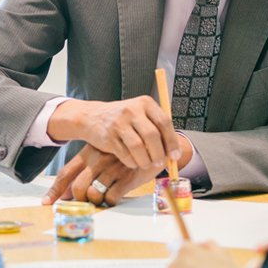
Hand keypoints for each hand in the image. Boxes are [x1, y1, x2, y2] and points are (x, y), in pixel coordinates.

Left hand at [42, 146, 156, 206]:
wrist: (155, 145)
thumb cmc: (124, 154)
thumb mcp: (103, 155)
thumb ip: (85, 171)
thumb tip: (65, 194)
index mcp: (89, 152)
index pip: (67, 172)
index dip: (54, 190)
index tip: (46, 203)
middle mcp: (98, 159)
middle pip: (78, 187)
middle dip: (79, 200)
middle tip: (88, 202)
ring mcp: (113, 168)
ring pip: (94, 194)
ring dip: (96, 202)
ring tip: (104, 198)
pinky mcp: (128, 177)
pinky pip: (112, 197)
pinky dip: (112, 201)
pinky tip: (117, 196)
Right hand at [47, 97, 182, 171]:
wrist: (92, 117)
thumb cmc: (123, 119)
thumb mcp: (140, 114)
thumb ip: (157, 128)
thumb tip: (175, 152)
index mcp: (144, 103)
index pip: (164, 122)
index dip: (172, 141)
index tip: (175, 155)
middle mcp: (132, 110)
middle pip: (152, 136)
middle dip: (159, 154)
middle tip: (159, 163)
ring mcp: (118, 123)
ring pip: (138, 147)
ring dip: (146, 161)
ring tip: (146, 164)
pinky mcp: (108, 137)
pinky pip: (125, 155)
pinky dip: (132, 162)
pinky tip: (133, 161)